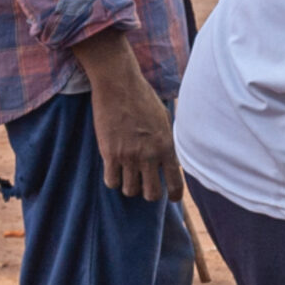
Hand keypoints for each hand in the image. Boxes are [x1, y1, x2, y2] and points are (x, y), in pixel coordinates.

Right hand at [73, 28, 181, 201]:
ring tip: (128, 176)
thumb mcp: (164, 120)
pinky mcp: (109, 154)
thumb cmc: (143, 98)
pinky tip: (114, 171)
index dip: (174, 195)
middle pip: (151, 194)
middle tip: (145, 186)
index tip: (172, 198)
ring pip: (130, 190)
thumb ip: (166, 141)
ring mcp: (129, 156)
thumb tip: (170, 157)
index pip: (175, 182)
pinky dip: (113, 180)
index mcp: (166, 147)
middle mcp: (149, 156)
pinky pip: (111, 181)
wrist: (119, 86)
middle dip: (149, 193)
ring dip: (129, 186)